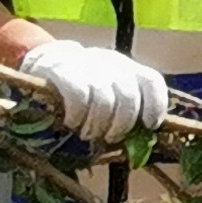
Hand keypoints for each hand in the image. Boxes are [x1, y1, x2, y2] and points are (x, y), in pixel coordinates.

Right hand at [21, 37, 173, 145]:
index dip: (155, 106)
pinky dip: (78, 116)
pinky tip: (72, 123)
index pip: (151, 81)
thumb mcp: (109, 89)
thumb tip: (140, 141)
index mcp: (128, 67)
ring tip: (87, 134)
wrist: (46, 61)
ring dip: (97, 126)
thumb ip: (124, 108)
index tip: (148, 126)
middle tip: (108, 138)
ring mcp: (88, 65)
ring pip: (104, 102)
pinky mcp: (64, 71)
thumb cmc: (85, 85)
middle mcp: (112, 63)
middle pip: (128, 98)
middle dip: (120, 126)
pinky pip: (79, 98)